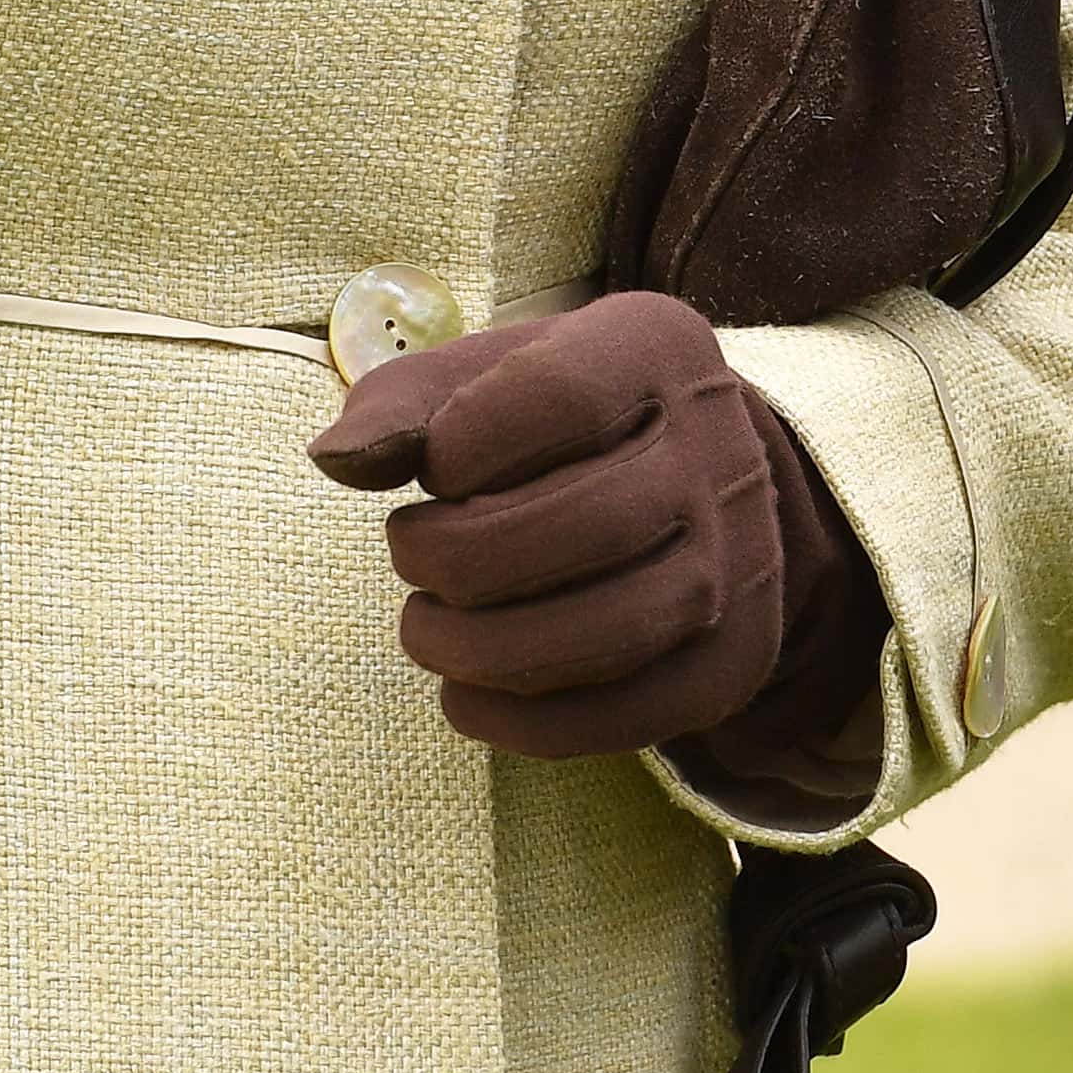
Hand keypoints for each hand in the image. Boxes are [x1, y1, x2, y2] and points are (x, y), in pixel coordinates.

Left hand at [309, 291, 875, 765]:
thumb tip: (333, 460)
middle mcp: (720, 454)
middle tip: (407, 555)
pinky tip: (465, 695)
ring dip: (482, 649)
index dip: (463, 444)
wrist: (705, 481)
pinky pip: (626, 718)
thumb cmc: (564, 416)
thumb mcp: (493, 370)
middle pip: (586, 526)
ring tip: (424, 629)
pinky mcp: (731, 665)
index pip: (557, 396)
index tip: (432, 468)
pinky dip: (523, 723)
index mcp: (658, 348)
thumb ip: (406, 401)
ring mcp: (739, 566)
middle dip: (457, 558)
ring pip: (608, 634)